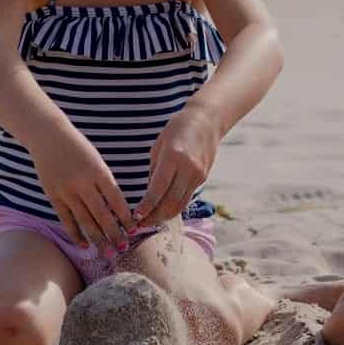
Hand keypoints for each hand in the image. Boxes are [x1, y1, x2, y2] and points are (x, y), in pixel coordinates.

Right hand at [29, 128, 132, 254]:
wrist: (49, 136)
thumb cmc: (78, 148)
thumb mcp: (97, 161)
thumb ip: (105, 183)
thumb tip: (117, 210)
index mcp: (99, 172)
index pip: (117, 200)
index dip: (126, 217)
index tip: (134, 231)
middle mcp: (83, 183)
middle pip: (102, 215)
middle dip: (114, 234)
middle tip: (123, 248)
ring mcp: (67, 191)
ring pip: (85, 221)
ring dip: (98, 239)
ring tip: (107, 252)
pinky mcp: (53, 196)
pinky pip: (67, 220)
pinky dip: (76, 235)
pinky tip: (85, 245)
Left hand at [135, 105, 220, 225]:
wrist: (207, 120)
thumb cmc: (177, 129)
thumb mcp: (159, 146)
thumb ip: (154, 171)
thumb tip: (149, 196)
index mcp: (173, 157)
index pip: (158, 189)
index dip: (147, 206)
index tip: (136, 217)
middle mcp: (188, 168)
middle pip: (170, 202)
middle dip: (155, 217)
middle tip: (141, 225)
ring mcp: (198, 174)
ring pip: (181, 204)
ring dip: (165, 216)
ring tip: (151, 221)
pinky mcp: (203, 178)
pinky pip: (187, 197)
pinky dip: (175, 207)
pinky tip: (164, 211)